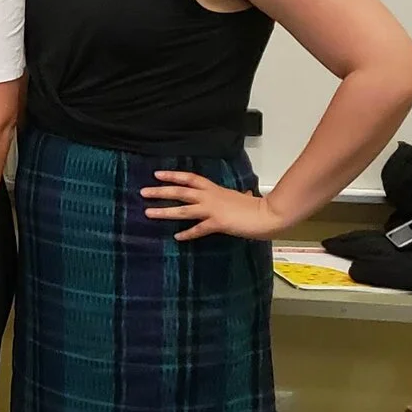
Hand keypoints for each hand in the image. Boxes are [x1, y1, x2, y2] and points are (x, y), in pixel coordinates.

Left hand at [141, 170, 288, 240]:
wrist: (268, 214)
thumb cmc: (255, 206)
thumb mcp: (239, 196)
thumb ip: (233, 196)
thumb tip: (243, 193)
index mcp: (214, 189)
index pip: (190, 178)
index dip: (173, 175)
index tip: (157, 174)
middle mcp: (210, 197)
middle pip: (180, 191)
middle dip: (161, 191)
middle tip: (143, 192)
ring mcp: (213, 210)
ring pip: (184, 209)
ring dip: (165, 211)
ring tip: (148, 213)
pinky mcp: (218, 223)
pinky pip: (199, 229)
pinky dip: (187, 233)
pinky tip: (177, 237)